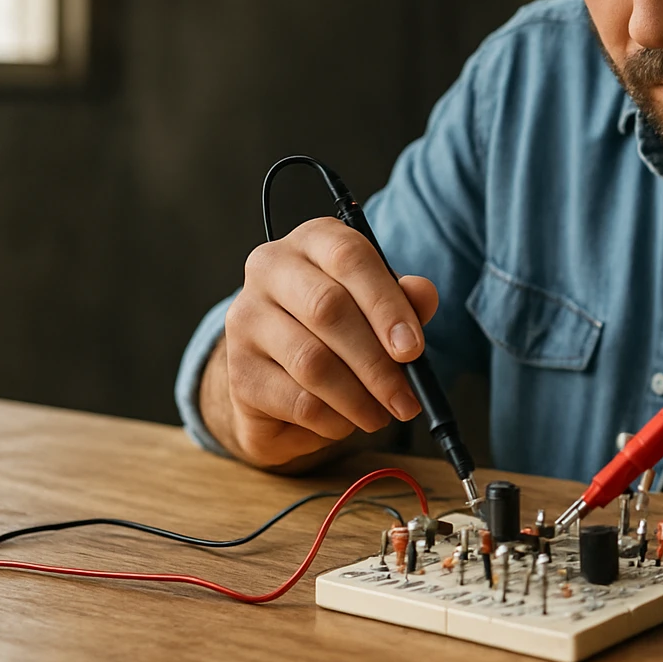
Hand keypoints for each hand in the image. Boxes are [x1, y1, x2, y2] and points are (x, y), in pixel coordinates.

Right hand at [216, 217, 438, 467]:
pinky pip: (296, 400)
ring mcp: (245, 318)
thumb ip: (405, 299)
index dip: (386, 305)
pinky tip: (347, 421)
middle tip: (406, 398)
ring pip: (311, 361)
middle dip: (376, 362)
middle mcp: (271, 268)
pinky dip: (332, 418)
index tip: (413, 349)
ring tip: (382, 415)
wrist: (285, 372)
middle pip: (327, 309)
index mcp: (314, 240)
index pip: (349, 258)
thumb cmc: (345, 326)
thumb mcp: (381, 305)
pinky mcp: (238, 370)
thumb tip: (424, 293)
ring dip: (358, 398)